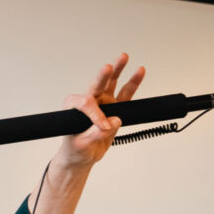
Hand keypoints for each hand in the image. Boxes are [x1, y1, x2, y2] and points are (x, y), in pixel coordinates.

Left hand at [29, 54, 145, 213]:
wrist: (82, 156)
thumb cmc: (75, 149)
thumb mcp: (81, 145)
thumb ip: (95, 134)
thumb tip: (113, 122)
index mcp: (73, 108)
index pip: (86, 104)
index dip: (96, 114)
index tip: (104, 128)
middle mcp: (88, 102)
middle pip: (96, 86)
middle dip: (102, 76)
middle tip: (107, 68)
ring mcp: (102, 103)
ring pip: (111, 84)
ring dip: (118, 70)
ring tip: (124, 57)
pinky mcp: (114, 108)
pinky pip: (125, 94)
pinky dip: (133, 83)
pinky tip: (139, 72)